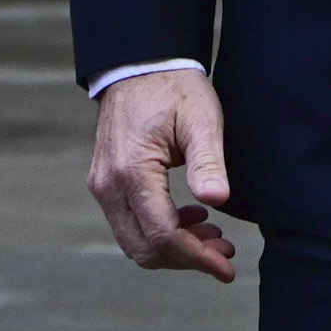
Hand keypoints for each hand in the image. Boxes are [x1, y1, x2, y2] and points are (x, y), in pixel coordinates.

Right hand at [87, 69, 238, 280]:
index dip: (196, 258)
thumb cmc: (174, 88)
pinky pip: (129, 224)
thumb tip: (217, 201)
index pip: (162, 234)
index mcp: (132, 171)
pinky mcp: (105, 183)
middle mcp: (108, 185)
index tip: (227, 267)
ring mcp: (102, 186)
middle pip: (144, 248)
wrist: (139, 64)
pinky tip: (192, 218)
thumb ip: (207, 160)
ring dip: (174, 248)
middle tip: (225, 250)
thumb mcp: (201, 118)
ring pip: (134, 242)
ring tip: (215, 236)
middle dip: (187, 258)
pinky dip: (160, 232)